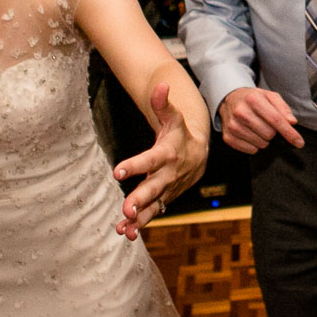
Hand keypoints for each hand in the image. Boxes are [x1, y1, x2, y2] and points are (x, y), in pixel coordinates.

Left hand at [112, 81, 208, 239]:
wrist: (198, 155)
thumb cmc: (180, 134)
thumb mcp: (173, 118)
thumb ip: (163, 103)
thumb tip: (160, 84)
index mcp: (167, 154)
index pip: (150, 160)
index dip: (135, 165)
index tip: (118, 170)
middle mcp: (167, 175)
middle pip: (153, 188)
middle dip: (140, 199)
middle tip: (126, 208)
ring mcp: (166, 190)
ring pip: (153, 206)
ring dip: (139, 218)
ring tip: (125, 228)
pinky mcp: (163, 199)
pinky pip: (152, 213)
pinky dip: (140, 224)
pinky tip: (125, 232)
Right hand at [218, 87, 301, 153]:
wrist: (230, 100)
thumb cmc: (253, 99)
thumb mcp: (270, 96)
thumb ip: (283, 108)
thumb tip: (292, 122)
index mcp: (253, 99)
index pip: (275, 120)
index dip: (289, 133)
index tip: (299, 143)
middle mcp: (241, 112)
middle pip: (269, 134)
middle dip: (273, 133)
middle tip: (267, 125)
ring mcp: (233, 125)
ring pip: (261, 144)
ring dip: (264, 139)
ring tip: (258, 128)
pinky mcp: (228, 137)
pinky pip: (251, 150)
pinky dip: (255, 145)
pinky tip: (251, 135)